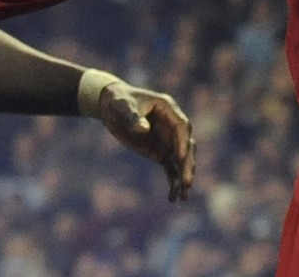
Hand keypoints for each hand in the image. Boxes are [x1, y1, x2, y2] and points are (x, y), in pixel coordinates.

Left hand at [96, 81, 196, 201]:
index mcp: (168, 109)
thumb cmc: (118, 100)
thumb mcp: (122, 105)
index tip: (181, 158)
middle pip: (186, 146)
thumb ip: (132, 117)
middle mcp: (172, 126)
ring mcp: (167, 140)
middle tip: (187, 183)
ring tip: (183, 196)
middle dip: (187, 165)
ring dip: (184, 177)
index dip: (183, 142)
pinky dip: (173, 182)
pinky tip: (173, 198)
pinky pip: (170, 168)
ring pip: (181, 160)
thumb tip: (143, 129)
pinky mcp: (160, 151)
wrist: (111, 105)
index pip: (182, 126)